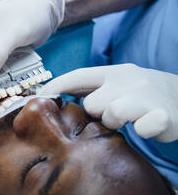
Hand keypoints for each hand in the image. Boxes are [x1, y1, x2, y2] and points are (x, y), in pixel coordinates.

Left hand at [39, 64, 177, 141]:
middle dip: (97, 114)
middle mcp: (128, 80)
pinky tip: (147, 126)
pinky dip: (144, 130)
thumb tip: (56, 92)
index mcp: (114, 73)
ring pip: (113, 114)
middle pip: (92, 104)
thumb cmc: (141, 91)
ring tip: (129, 120)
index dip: (57, 85)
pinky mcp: (163, 115)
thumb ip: (91, 87)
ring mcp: (146, 96)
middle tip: (112, 114)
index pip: (79, 76)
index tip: (39, 96)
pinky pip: (143, 127)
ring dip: (117, 122)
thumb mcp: (116, 82)